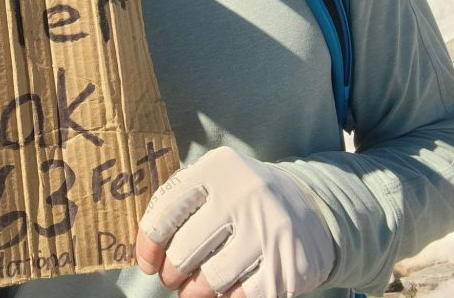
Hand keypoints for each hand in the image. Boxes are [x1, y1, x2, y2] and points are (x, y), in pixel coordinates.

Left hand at [135, 147, 334, 297]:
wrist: (308, 206)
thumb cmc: (241, 197)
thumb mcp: (213, 182)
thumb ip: (178, 202)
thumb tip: (144, 248)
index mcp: (217, 168)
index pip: (166, 210)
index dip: (148, 244)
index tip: (147, 263)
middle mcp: (243, 194)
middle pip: (185, 250)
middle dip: (171, 273)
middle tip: (172, 278)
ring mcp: (268, 228)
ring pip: (211, 278)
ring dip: (194, 292)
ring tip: (192, 291)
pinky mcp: (288, 262)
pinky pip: (242, 296)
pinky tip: (223, 292)